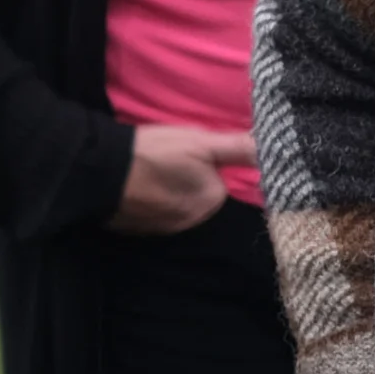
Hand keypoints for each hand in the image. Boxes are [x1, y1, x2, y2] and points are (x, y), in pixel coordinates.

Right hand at [111, 125, 252, 234]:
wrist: (102, 169)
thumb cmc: (156, 151)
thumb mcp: (201, 142)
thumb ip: (237, 148)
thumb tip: (273, 151)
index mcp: (210, 202)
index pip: (217, 181)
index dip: (205, 163)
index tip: (186, 151)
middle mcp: (191, 223)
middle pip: (197, 195)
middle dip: (187, 179)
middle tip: (166, 157)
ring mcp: (162, 230)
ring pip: (174, 205)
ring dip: (167, 191)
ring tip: (150, 169)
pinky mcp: (138, 231)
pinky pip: (153, 214)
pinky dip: (148, 201)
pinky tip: (137, 184)